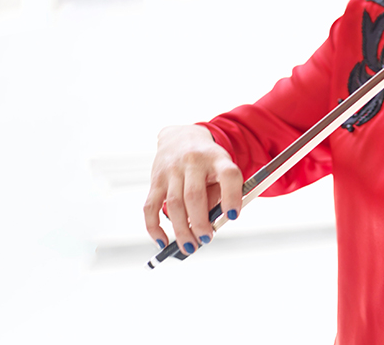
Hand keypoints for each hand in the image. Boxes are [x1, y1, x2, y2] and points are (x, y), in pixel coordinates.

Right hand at [142, 124, 242, 254]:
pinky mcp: (156, 179)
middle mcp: (193, 161)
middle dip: (200, 223)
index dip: (232, 196)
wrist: (180, 136)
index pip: (228, 175)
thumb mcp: (221, 168)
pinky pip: (151, 206)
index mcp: (216, 158)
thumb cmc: (206, 162)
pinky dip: (154, 227)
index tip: (233, 216)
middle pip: (195, 196)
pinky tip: (163, 241)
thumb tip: (206, 226)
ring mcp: (172, 169)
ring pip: (174, 204)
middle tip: (206, 240)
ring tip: (190, 247)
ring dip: (182, 230)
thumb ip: (218, 194)